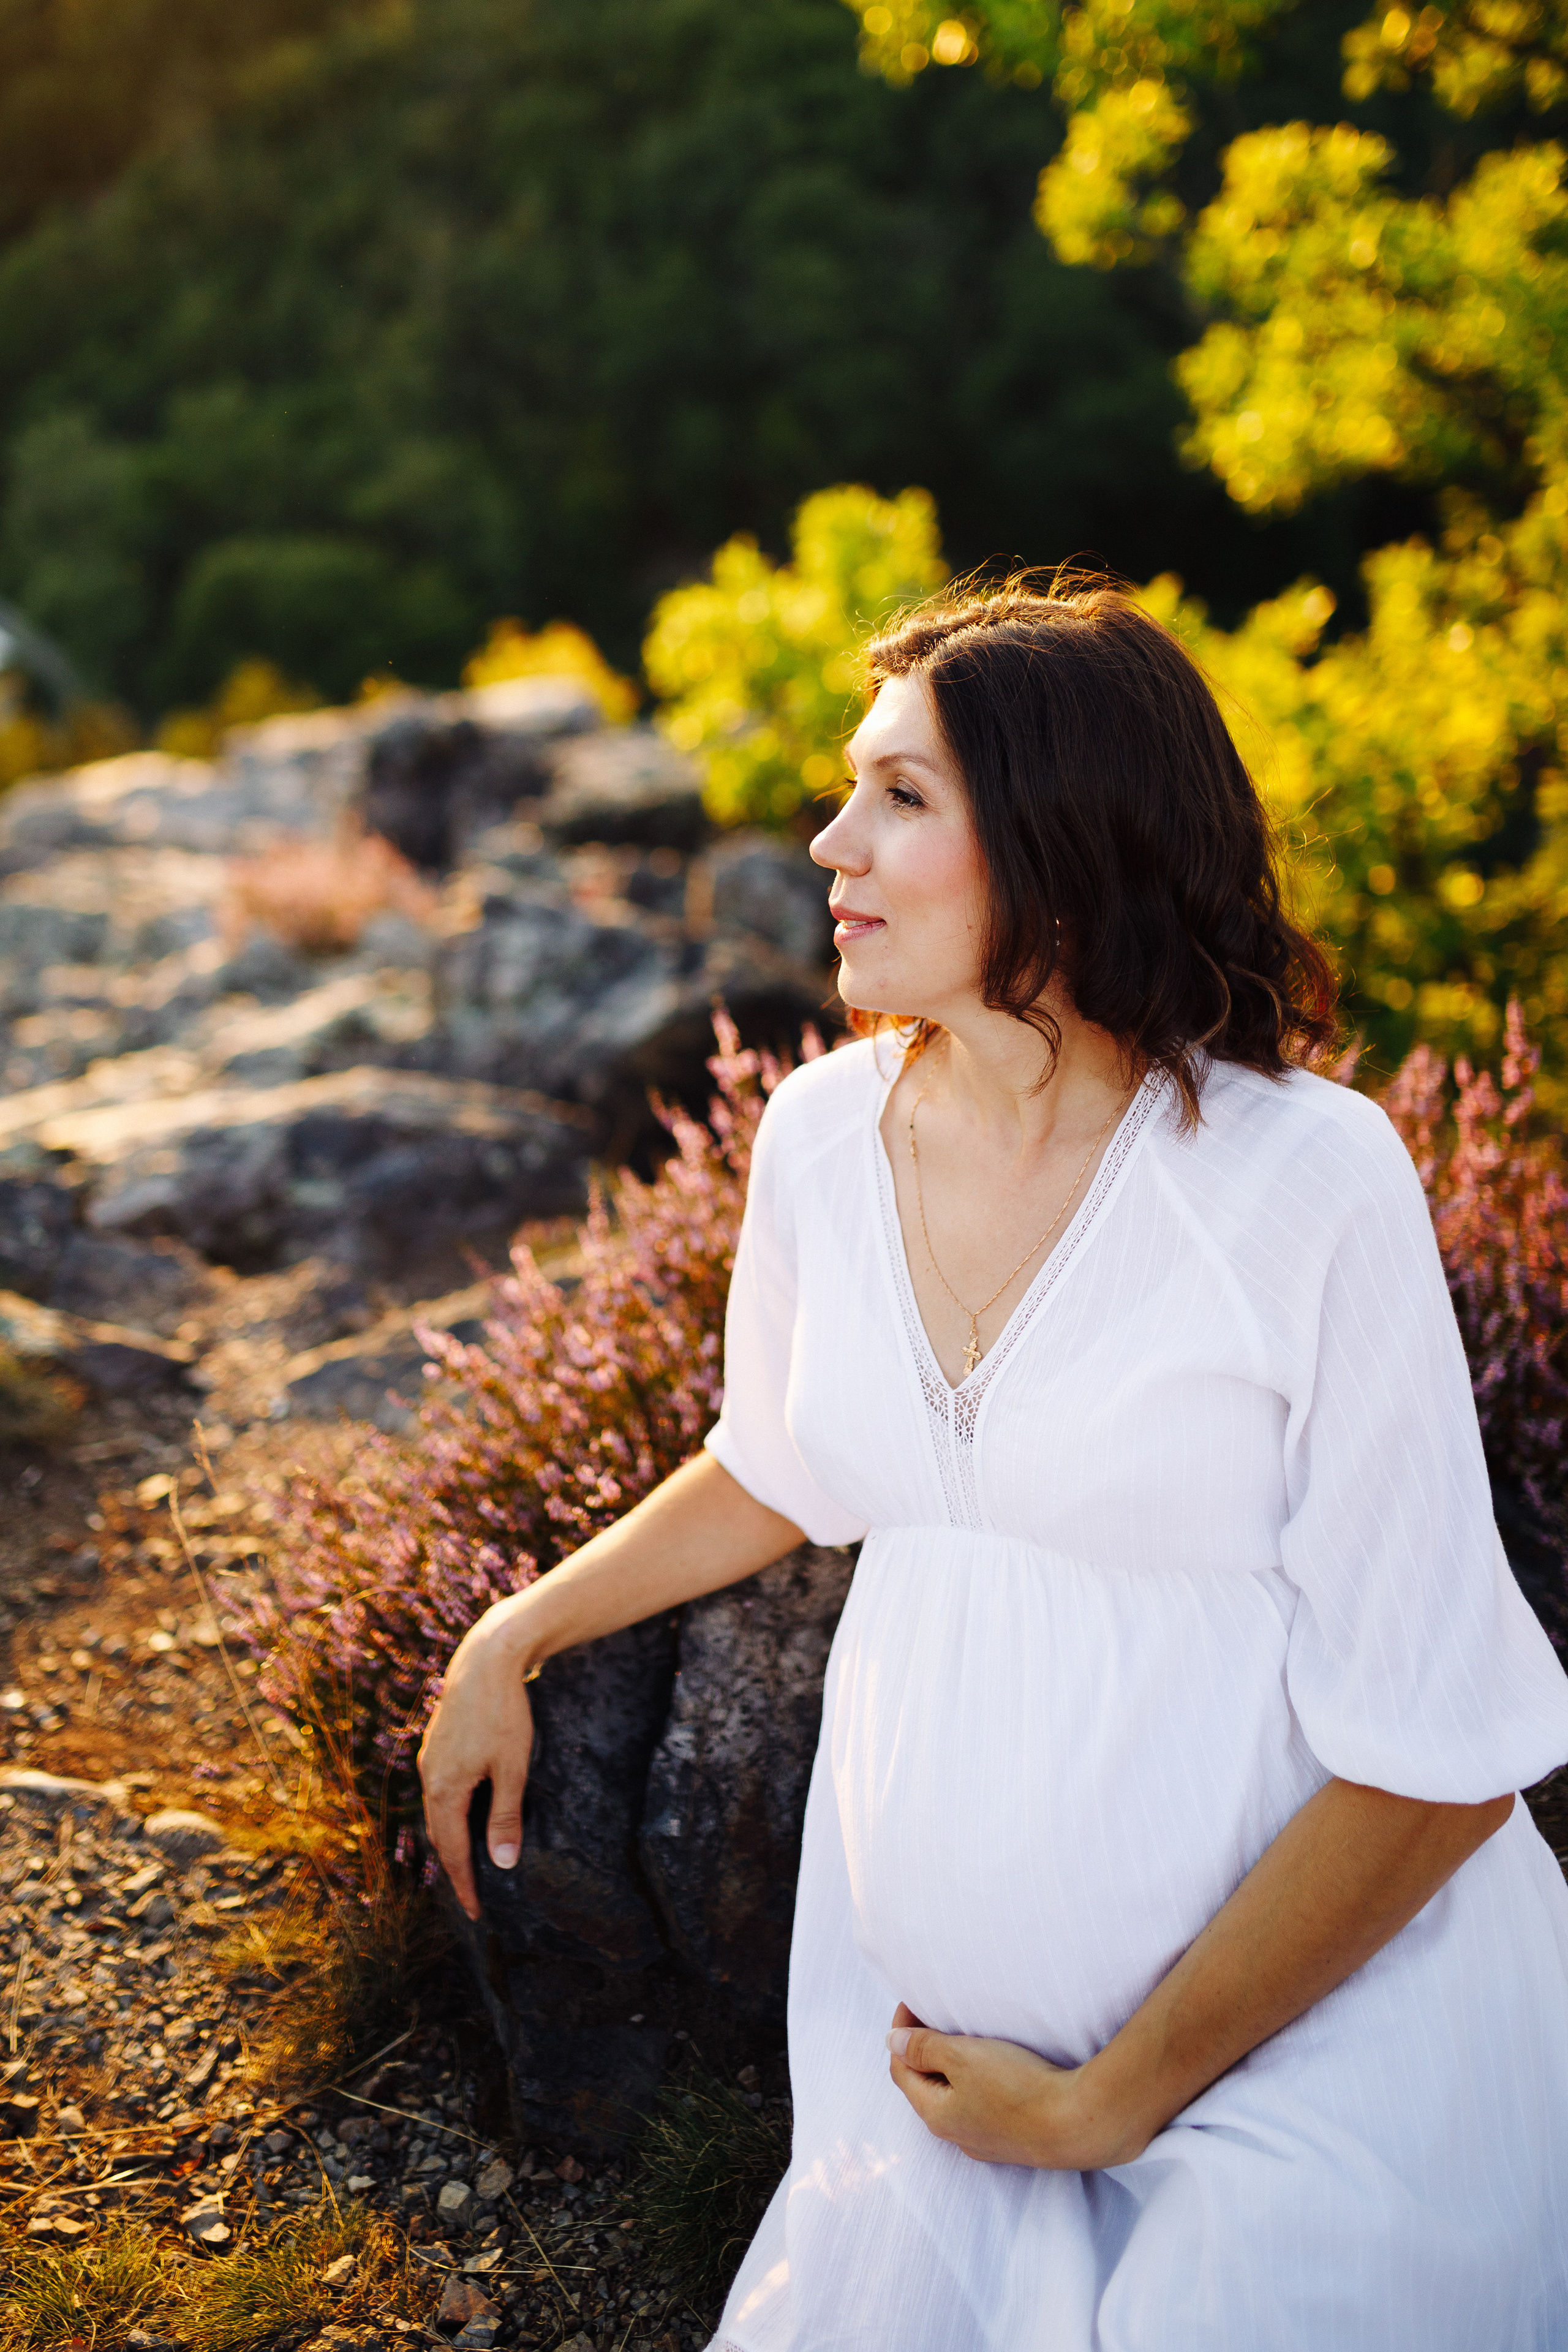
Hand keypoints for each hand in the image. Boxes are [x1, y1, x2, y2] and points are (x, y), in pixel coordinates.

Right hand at [417, 1593, 536, 1919]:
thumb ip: (505, 1816)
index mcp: (445, 1789)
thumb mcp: (513, 1768)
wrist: (486, 1658)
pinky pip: (439, 1790)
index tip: (477, 1913)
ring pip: (437, 1811)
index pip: (454, 1852)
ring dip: (451, 1840)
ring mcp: (430, 1758)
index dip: (465, 1885)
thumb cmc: (504, 1713)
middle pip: (440, 1835)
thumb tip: (503, 1863)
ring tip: (467, 1863)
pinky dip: (450, 1812)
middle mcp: (430, 1777)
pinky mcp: (437, 1743)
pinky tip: (465, 1812)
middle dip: (454, 1868)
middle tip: (472, 1896)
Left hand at [886, 2003, 1138, 2170]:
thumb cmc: (1018, 2088)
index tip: (913, 2002)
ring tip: (966, 2038)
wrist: (1078, 2124)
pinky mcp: (1015, 2140)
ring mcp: (987, 2142)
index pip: (901, 2070)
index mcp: (936, 2115)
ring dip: (953, 2068)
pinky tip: (996, 2068)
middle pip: (926, 2086)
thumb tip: (892, 2042)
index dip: (900, 2033)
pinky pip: (983, 2107)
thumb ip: (924, 2048)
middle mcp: (956, 2135)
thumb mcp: (962, 2058)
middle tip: (936, 2016)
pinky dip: (977, 2083)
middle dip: (925, 2050)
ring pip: (956, 2098)